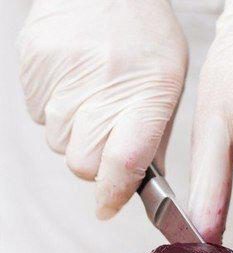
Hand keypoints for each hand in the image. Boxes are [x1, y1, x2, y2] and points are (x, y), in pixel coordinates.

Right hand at [18, 0, 186, 218]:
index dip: (115, 192)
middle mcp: (102, 87)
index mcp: (147, 93)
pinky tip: (74, 84)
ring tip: (93, 99)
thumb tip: (141, 183)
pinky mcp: (32, 67)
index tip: (109, 206)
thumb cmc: (146, 35)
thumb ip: (155, 137)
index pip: (124, 161)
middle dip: (97, 164)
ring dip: (75, 136)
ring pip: (58, 142)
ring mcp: (62, 76)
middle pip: (84, 163)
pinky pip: (38, 115)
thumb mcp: (169, 84)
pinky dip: (56, 111)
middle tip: (109, 137)